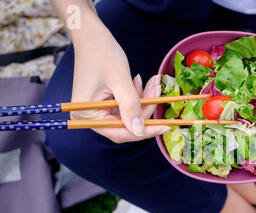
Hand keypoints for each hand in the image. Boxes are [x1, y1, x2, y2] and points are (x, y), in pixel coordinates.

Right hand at [69, 14, 170, 142]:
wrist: (91, 35)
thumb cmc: (101, 54)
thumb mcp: (120, 81)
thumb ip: (131, 107)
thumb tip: (140, 131)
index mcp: (86, 115)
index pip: (120, 132)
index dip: (144, 131)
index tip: (165, 126)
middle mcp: (89, 117)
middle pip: (126, 125)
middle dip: (145, 110)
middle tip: (160, 94)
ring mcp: (96, 110)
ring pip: (129, 115)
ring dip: (144, 100)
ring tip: (154, 84)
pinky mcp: (104, 103)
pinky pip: (126, 106)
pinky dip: (137, 96)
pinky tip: (142, 82)